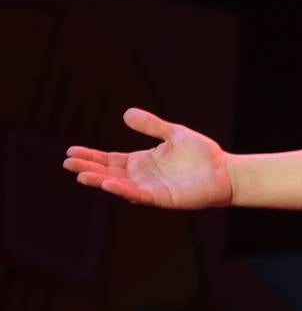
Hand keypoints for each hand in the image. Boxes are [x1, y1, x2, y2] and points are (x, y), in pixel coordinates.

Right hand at [63, 108, 233, 208]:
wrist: (224, 170)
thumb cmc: (201, 154)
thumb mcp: (173, 133)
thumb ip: (152, 125)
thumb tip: (126, 113)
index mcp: (142, 161)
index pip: (110, 159)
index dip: (91, 156)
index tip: (70, 152)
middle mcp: (141, 176)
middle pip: (108, 172)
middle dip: (88, 168)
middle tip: (67, 163)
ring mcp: (149, 188)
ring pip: (118, 185)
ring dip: (100, 180)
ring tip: (81, 175)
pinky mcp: (161, 198)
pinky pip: (137, 194)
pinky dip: (122, 189)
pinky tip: (108, 183)